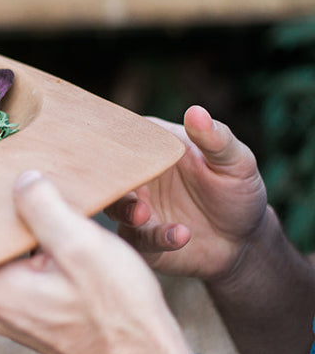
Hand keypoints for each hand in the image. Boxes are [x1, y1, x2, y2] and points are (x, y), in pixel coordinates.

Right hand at [104, 105, 268, 280]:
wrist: (243, 242)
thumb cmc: (236, 192)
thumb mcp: (236, 162)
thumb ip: (215, 139)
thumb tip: (196, 111)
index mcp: (152, 147)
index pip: (124, 136)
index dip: (113, 139)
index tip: (109, 145)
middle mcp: (137, 176)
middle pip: (110, 172)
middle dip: (111, 178)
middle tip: (123, 180)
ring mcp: (134, 208)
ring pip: (114, 206)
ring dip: (125, 210)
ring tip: (142, 215)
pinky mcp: (139, 239)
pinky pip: (137, 239)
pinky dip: (155, 237)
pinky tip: (181, 235)